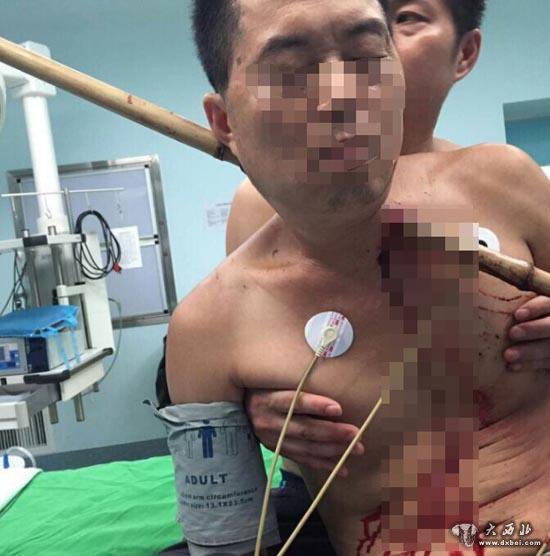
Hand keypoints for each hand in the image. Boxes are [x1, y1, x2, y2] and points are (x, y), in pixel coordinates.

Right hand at [245, 389, 363, 475]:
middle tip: (356, 433)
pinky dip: (322, 464)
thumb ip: (295, 383)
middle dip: (332, 432)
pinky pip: (302, 460)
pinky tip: (342, 468)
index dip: (315, 405)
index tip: (338, 408)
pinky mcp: (276, 451)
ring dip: (332, 450)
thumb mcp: (272, 381)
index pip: (293, 402)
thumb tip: (329, 378)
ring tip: (356, 449)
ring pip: (305, 448)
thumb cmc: (263, 387)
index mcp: (267, 399)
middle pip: (303, 429)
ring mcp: (271, 440)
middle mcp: (267, 421)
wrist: (236, 408)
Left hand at [504, 295, 549, 371]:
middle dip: (534, 329)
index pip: (547, 303)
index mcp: (547, 309)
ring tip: (508, 355)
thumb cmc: (512, 323)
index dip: (536, 307)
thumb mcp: (514, 311)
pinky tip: (513, 366)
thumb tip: (480, 295)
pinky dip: (531, 365)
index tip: (517, 315)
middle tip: (512, 333)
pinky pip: (548, 363)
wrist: (528, 355)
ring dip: (529, 351)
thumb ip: (509, 305)